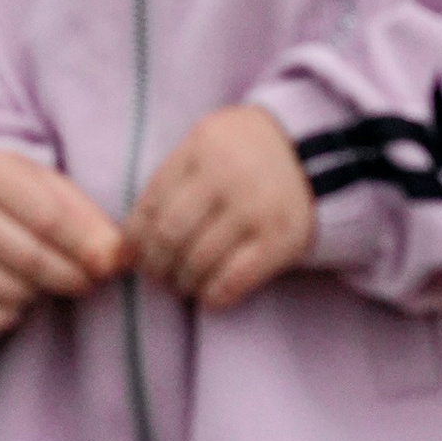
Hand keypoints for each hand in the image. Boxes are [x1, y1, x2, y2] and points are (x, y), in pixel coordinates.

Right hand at [0, 148, 126, 335]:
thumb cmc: (7, 193)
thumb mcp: (43, 186)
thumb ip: (84, 217)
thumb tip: (118, 257)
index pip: (49, 218)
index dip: (85, 245)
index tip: (109, 262)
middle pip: (31, 259)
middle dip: (70, 276)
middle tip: (87, 280)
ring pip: (10, 291)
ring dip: (40, 294)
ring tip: (46, 279)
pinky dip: (13, 313)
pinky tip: (16, 293)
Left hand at [127, 107, 314, 311]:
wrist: (313, 153)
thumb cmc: (244, 153)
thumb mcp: (206, 145)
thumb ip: (172, 179)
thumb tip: (128, 241)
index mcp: (201, 147)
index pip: (151, 202)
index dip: (135, 237)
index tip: (134, 254)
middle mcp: (226, 176)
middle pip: (170, 235)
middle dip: (156, 264)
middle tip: (157, 275)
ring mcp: (254, 209)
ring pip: (199, 260)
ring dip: (182, 282)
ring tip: (182, 284)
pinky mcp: (280, 240)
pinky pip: (234, 279)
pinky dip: (214, 295)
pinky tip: (209, 294)